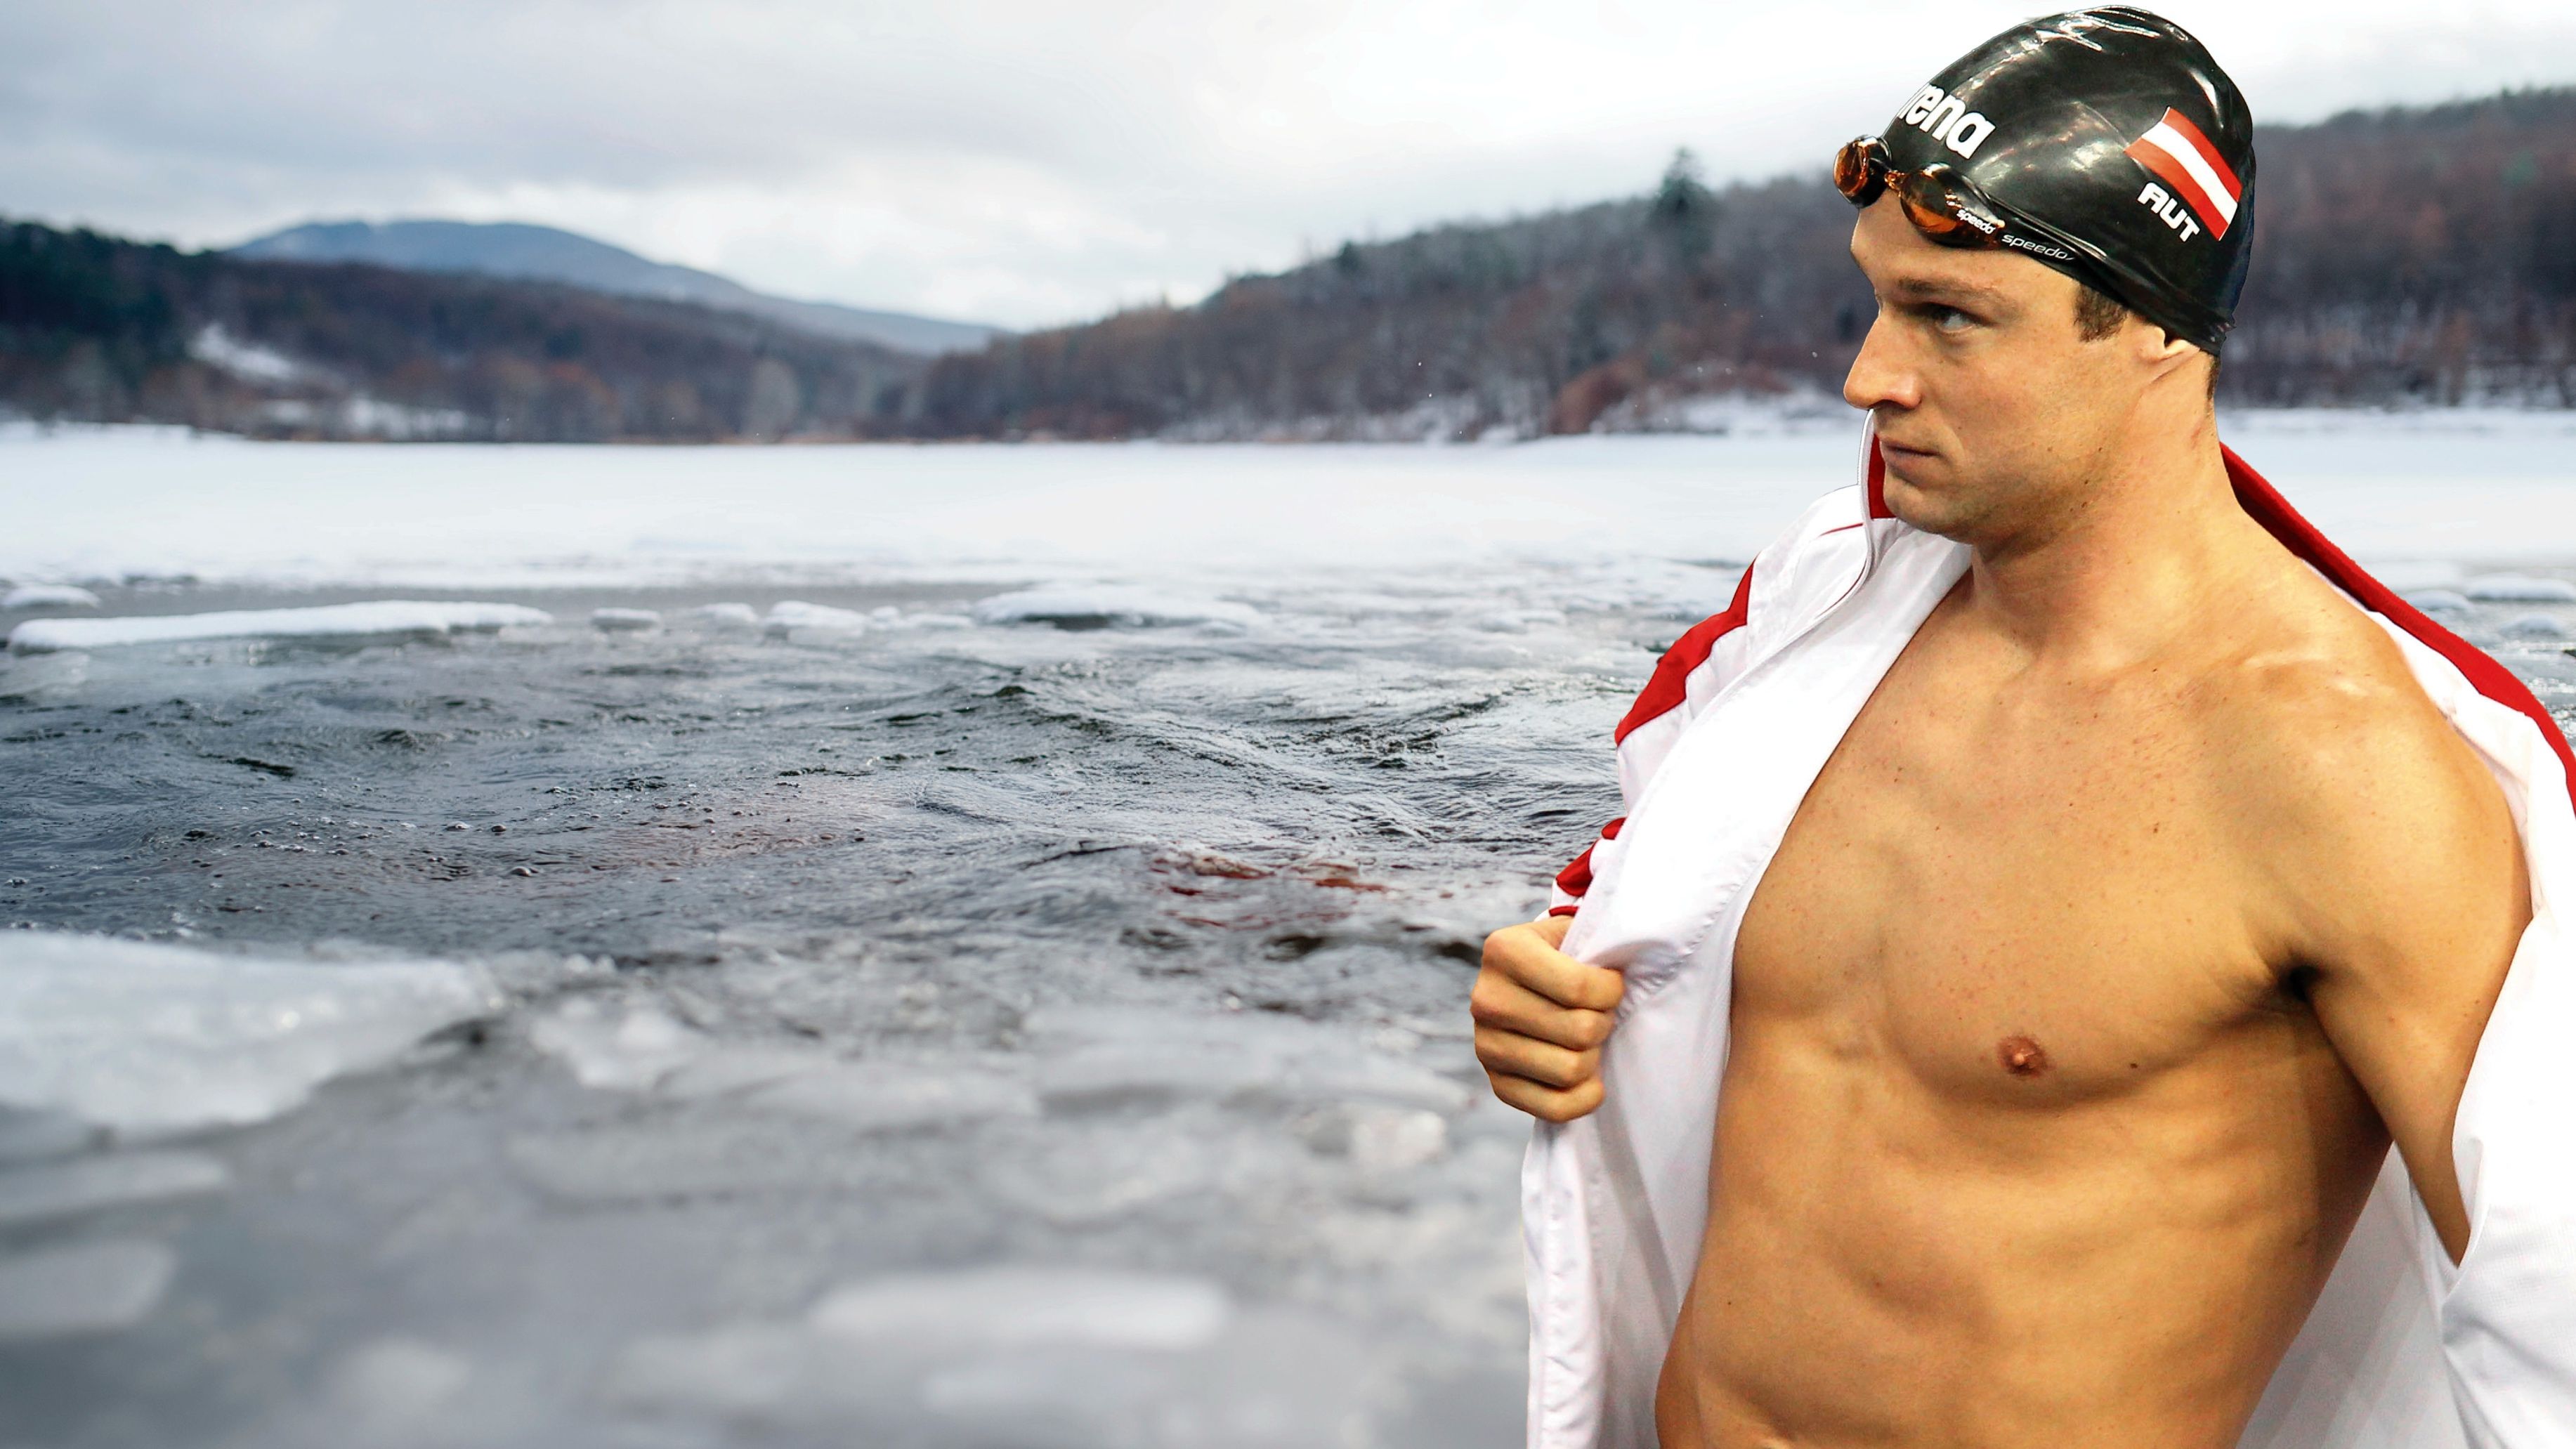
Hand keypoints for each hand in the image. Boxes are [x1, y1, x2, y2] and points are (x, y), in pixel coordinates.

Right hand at [1472, 913, 1624, 1121]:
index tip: (1612, 984)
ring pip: (1570, 1071)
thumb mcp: (1573, 931)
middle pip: (1579, 1032)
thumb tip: (1630, 967)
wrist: (1526, 978)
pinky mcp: (1496, 1082)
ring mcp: (1486, 1045)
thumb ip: (1600, 942)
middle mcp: (1486, 999)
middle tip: (1600, 1013)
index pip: (1579, 988)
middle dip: (1604, 1023)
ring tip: (1588, 1039)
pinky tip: (1591, 1078)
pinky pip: (1555, 1108)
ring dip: (1594, 1056)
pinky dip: (1584, 1098)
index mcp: (1504, 951)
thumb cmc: (1563, 954)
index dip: (1611, 991)